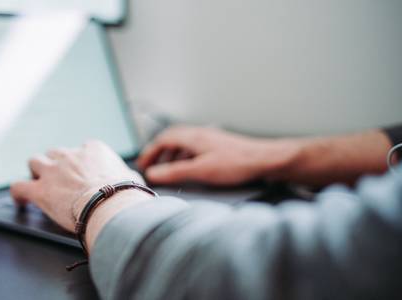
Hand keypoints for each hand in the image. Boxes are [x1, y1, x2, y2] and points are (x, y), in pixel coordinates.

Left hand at [10, 140, 149, 231]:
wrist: (110, 205)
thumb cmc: (124, 195)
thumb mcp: (133, 180)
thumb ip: (128, 177)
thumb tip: (134, 182)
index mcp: (94, 150)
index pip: (84, 149)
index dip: (82, 161)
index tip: (84, 171)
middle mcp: (70, 156)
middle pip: (56, 153)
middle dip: (56, 163)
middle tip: (60, 177)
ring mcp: (52, 172)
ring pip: (34, 162)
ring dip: (36, 170)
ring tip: (37, 181)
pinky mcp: (40, 191)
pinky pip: (19, 186)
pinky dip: (18, 192)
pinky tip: (21, 199)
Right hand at [137, 126, 298, 185]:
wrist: (265, 160)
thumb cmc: (237, 164)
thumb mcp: (201, 171)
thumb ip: (175, 173)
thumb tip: (153, 174)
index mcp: (192, 137)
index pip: (163, 139)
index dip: (150, 152)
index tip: (142, 164)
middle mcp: (200, 134)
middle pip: (171, 138)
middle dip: (158, 151)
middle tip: (150, 164)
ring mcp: (210, 138)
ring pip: (183, 142)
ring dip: (171, 154)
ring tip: (167, 168)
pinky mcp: (218, 145)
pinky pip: (194, 146)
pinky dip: (184, 155)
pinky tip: (189, 166)